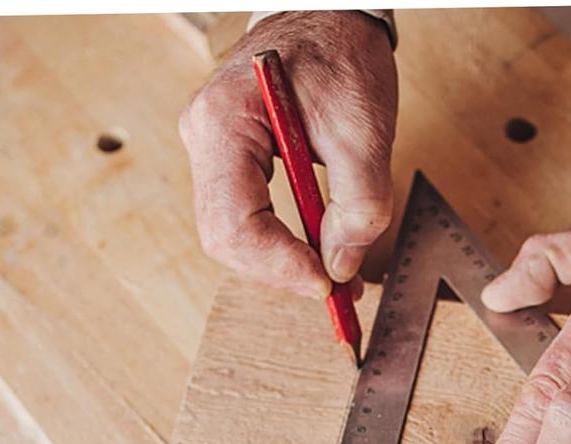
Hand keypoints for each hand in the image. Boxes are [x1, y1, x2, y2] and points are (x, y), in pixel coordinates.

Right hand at [179, 11, 396, 296]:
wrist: (330, 16)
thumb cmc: (342, 56)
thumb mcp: (365, 131)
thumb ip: (359, 204)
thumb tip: (341, 267)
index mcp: (226, 123)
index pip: (234, 223)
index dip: (280, 264)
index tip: (326, 282)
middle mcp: (205, 139)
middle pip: (227, 239)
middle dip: (280, 271)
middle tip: (335, 289)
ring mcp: (213, 151)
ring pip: (233, 236)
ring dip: (281, 265)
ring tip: (332, 275)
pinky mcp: (231, 162)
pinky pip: (245, 220)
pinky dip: (280, 246)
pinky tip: (315, 254)